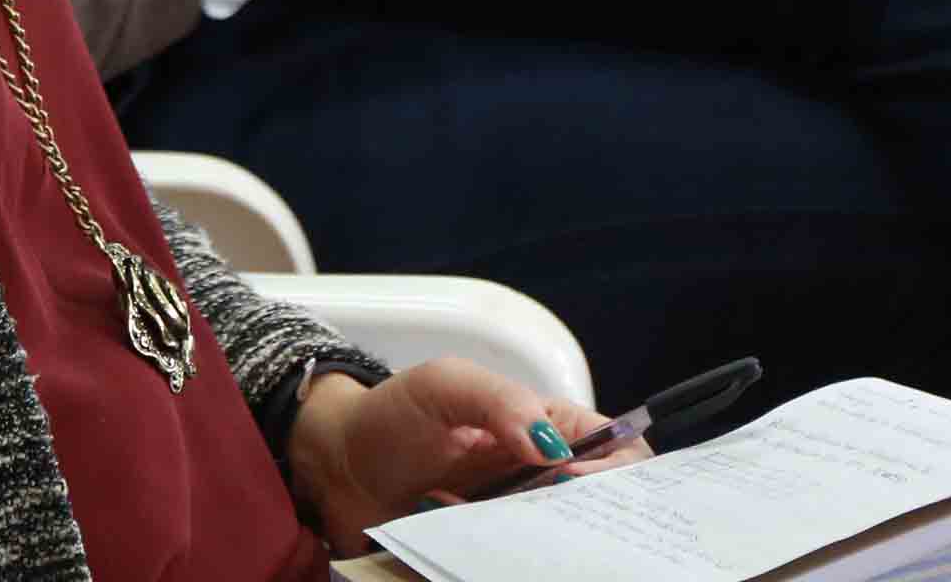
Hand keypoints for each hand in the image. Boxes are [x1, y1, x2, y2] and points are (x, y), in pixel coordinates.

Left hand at [284, 360, 627, 550]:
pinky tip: (475, 548)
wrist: (334, 467)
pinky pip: (514, 570)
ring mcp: (515, 525)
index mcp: (547, 429)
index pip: (616, 451)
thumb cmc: (390, 417)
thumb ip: (500, 402)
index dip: (615, 469)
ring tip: (498, 530)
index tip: (573, 479)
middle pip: (598, 510)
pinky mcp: (485, 558)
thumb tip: (552, 446)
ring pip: (560, 550)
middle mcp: (542, 482)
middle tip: (548, 519)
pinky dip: (504, 565)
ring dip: (540, 546)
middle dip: (587, 518)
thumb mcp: (446, 386)